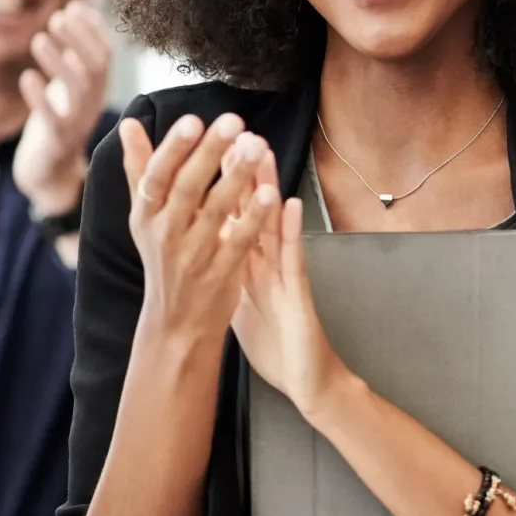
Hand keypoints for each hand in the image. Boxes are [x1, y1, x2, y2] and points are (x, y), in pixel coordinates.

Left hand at [14, 1, 113, 216]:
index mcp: (97, 89)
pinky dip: (40, 97)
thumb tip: (76, 10)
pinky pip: (53, 118)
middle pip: (95, 68)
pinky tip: (26, 77)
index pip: (104, 55)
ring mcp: (78, 123)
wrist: (49, 171)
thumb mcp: (69, 84)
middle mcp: (93, 104)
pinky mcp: (58, 140)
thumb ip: (75, 53)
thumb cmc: (56, 120)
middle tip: (56, 17)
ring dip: (59, 63)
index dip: (91, 30)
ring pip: (78, 90)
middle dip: (79, 41)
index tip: (72, 7)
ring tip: (39, 39)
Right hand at [121, 113, 278, 346]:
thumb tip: (130, 123)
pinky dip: (254, 220)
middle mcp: (165, 232)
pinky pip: (238, 242)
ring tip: (256, 148)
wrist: (175, 321)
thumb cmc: (163, 256)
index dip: (173, 148)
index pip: (157, 175)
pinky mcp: (220, 274)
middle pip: (187, 188)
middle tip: (233, 121)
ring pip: (215, 212)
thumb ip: (140, 168)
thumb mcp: (146, 215)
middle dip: (210, 153)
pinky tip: (272, 194)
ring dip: (237, 178)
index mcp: (146, 214)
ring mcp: (193, 255)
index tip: (192, 120)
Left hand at [230, 150, 345, 417]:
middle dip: (243, 175)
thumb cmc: (278, 346)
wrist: (308, 381)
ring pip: (275, 224)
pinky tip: (291, 205)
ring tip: (263, 152)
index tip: (206, 154)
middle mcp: (268, 264)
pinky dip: (292, 231)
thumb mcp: (245, 307)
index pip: (233, 220)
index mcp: (251, 268)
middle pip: (253, 212)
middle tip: (234, 134)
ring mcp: (285, 275)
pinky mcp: (299, 292)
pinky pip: (294, 258)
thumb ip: (231, 280)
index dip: (220, 188)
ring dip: (269, 189)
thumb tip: (208, 261)